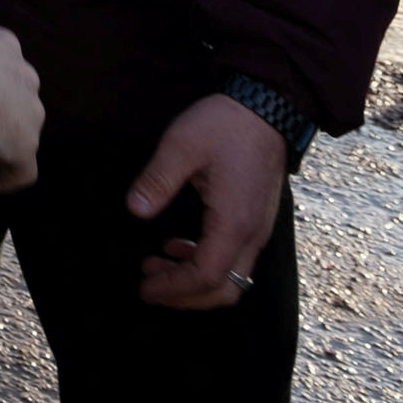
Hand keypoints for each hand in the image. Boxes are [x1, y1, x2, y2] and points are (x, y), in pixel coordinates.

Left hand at [127, 93, 286, 308]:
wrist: (268, 105)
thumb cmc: (225, 124)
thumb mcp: (182, 146)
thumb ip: (157, 180)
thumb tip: (134, 211)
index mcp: (234, 221)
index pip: (207, 276)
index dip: (175, 289)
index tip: (145, 287)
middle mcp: (253, 233)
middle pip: (225, 290)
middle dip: (185, 297)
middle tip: (149, 285)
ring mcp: (259, 228)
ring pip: (233, 278)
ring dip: (195, 281)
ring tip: (156, 265)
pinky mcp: (257, 218)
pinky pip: (236, 258)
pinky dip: (207, 263)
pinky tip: (178, 246)